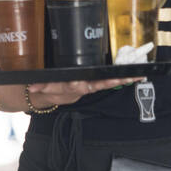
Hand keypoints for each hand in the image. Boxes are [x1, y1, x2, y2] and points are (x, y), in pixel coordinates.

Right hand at [26, 77, 146, 107]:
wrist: (56, 95)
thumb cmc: (53, 87)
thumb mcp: (47, 88)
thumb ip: (41, 86)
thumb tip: (32, 86)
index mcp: (73, 86)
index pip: (77, 85)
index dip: (83, 84)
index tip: (86, 83)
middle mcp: (86, 86)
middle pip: (99, 84)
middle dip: (111, 81)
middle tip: (121, 78)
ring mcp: (94, 85)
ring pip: (110, 82)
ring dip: (124, 79)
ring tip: (136, 76)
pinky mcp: (99, 82)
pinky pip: (113, 80)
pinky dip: (126, 78)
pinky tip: (139, 75)